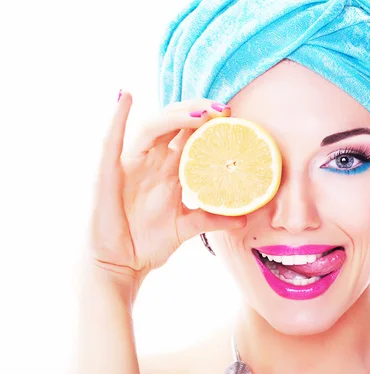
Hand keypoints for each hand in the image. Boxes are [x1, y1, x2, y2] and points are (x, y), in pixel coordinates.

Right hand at [85, 91, 245, 289]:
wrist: (120, 264)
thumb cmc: (147, 242)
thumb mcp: (186, 228)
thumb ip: (212, 219)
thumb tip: (243, 219)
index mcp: (169, 170)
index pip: (190, 136)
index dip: (209, 123)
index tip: (232, 117)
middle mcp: (151, 161)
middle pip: (174, 124)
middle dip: (198, 112)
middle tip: (223, 110)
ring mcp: (130, 165)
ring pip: (152, 127)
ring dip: (175, 115)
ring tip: (199, 112)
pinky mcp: (109, 173)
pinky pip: (111, 141)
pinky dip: (116, 117)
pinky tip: (125, 97)